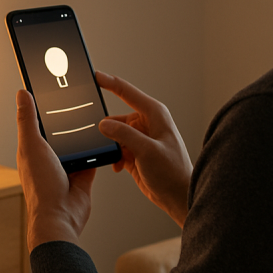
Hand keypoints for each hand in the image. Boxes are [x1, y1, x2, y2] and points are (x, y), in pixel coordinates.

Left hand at [16, 89, 95, 251]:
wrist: (62, 215)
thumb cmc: (41, 186)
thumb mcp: (32, 145)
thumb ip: (28, 120)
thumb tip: (22, 93)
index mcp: (33, 147)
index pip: (37, 118)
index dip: (42, 102)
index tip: (50, 82)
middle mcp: (49, 154)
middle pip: (59, 127)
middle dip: (67, 114)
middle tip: (76, 92)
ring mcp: (67, 163)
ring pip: (78, 139)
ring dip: (83, 131)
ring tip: (90, 111)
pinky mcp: (84, 170)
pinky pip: (93, 153)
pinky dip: (97, 146)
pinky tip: (102, 135)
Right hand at [96, 71, 192, 226]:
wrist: (178, 197)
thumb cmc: (173, 173)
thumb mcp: (147, 151)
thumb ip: (124, 134)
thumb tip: (104, 124)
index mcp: (154, 114)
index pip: (127, 92)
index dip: (109, 82)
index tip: (94, 76)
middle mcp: (147, 123)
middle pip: (117, 117)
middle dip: (107, 129)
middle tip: (98, 138)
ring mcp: (141, 138)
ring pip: (114, 135)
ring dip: (111, 146)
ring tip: (116, 158)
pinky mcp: (136, 152)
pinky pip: (116, 148)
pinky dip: (114, 157)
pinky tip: (119, 166)